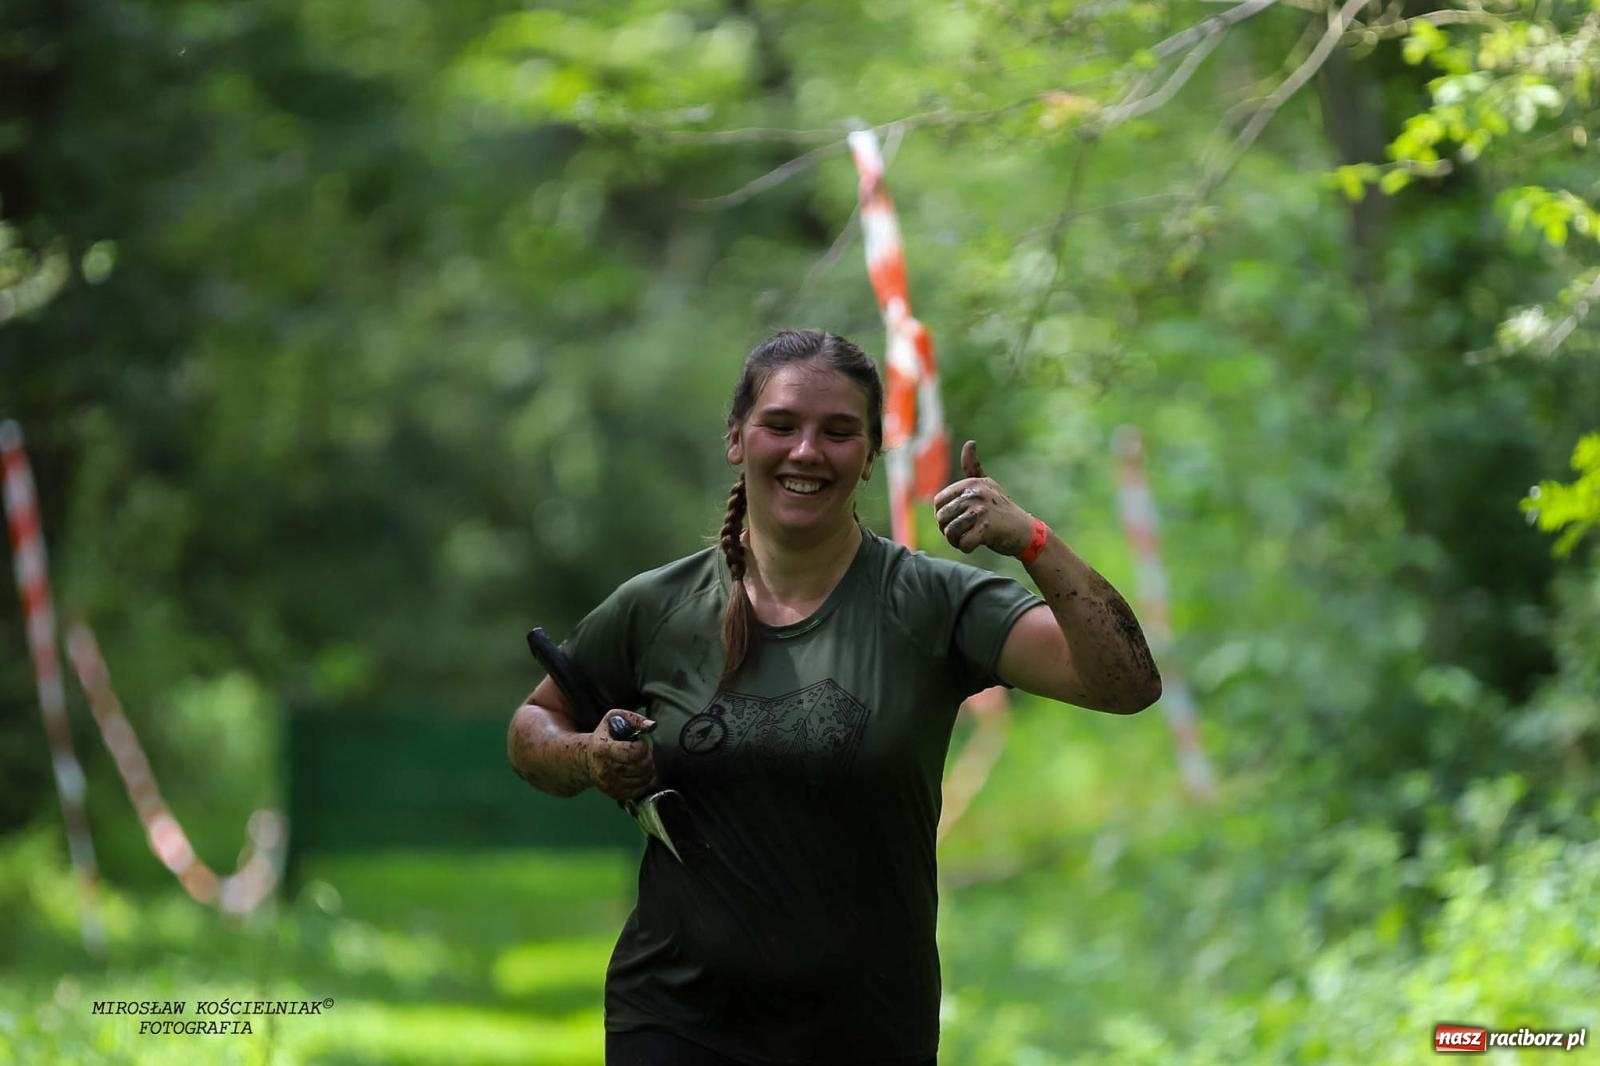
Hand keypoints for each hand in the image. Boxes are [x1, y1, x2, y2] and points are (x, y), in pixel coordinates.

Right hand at [584, 709, 657, 799]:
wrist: (586, 758)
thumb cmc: (604, 735)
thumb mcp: (614, 718)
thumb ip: (634, 719)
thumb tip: (652, 726)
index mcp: (603, 749)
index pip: (632, 753)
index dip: (643, 747)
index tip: (640, 742)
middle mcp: (604, 769)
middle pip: (639, 767)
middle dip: (648, 758)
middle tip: (644, 752)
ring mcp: (608, 784)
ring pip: (642, 780)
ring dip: (649, 770)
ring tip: (643, 761)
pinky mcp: (614, 794)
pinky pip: (639, 791)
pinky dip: (647, 782)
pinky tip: (643, 773)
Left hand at [933, 440, 1033, 555]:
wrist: (1026, 531)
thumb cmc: (1002, 509)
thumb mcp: (988, 485)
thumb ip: (973, 467)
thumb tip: (970, 442)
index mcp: (971, 484)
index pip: (938, 502)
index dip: (944, 515)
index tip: (957, 520)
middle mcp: (975, 494)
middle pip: (942, 518)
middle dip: (948, 530)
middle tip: (964, 532)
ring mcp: (981, 511)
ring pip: (950, 532)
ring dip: (956, 541)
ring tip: (969, 539)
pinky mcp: (986, 529)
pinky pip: (963, 543)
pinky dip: (966, 548)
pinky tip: (975, 545)